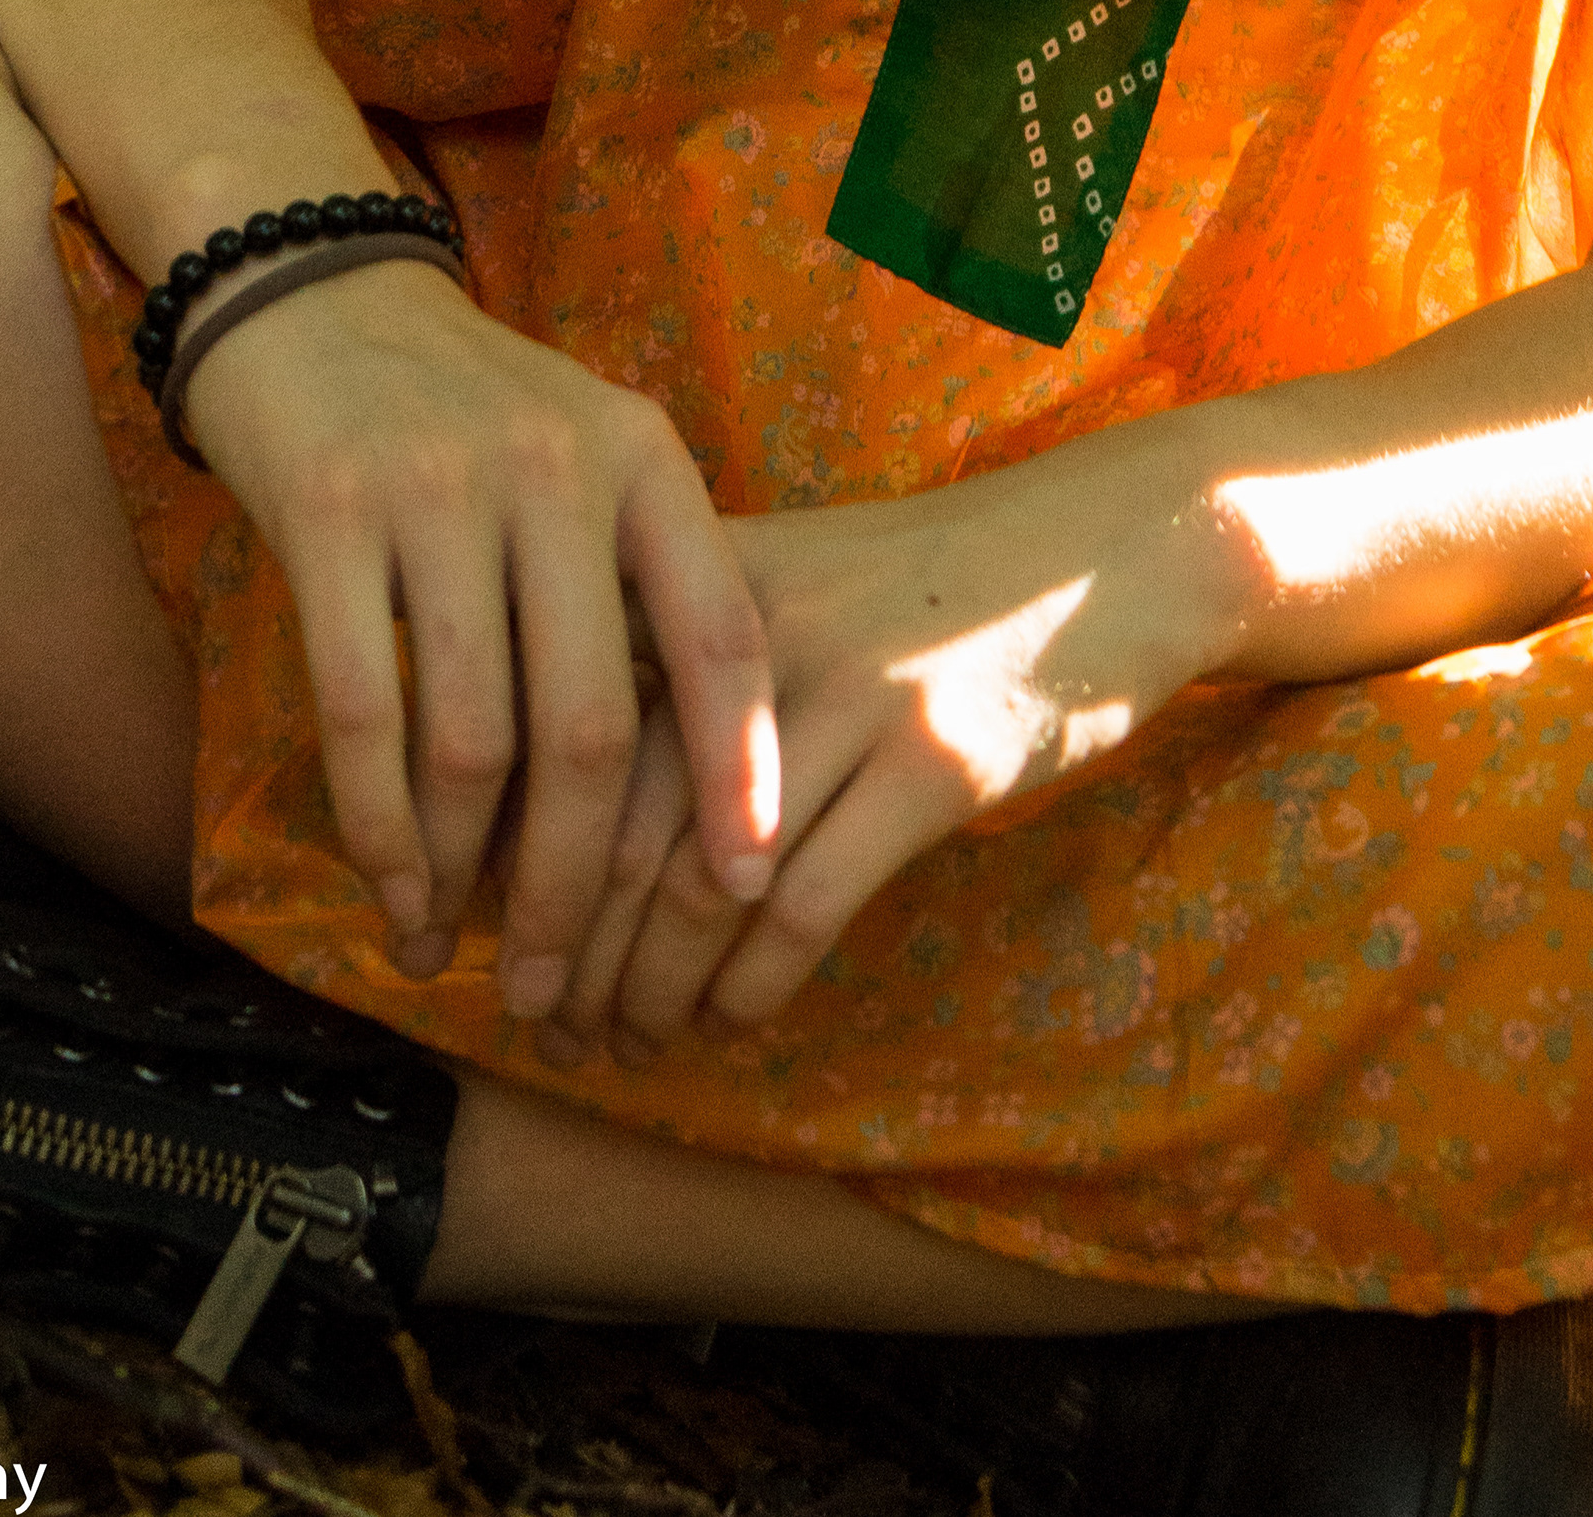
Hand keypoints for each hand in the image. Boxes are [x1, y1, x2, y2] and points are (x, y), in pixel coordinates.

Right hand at [175, 261, 779, 1016]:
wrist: (314, 292)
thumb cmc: (466, 408)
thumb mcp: (584, 455)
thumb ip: (634, 585)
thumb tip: (685, 794)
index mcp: (641, 459)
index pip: (722, 637)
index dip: (744, 774)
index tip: (750, 891)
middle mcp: (556, 467)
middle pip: (590, 727)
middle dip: (577, 883)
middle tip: (559, 988)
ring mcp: (439, 487)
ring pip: (473, 741)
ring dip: (466, 877)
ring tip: (459, 953)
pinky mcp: (330, 511)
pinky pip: (362, 712)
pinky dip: (378, 830)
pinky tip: (392, 893)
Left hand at [543, 453, 1227, 1057]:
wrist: (1108, 551)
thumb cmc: (931, 587)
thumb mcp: (795, 578)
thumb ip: (685, 655)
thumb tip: (548, 785)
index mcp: (707, 579)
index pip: (564, 729)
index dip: (510, 845)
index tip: (484, 930)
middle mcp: (760, 633)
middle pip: (617, 819)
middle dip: (563, 944)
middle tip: (538, 1019)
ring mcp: (850, 695)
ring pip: (702, 881)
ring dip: (647, 988)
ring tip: (627, 1040)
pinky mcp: (933, 765)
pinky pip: (806, 907)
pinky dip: (749, 987)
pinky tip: (731, 1019)